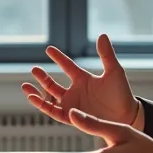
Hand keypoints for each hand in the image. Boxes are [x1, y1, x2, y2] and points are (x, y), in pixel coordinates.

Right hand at [22, 34, 142, 130]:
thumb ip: (106, 54)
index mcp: (84, 79)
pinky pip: (54, 112)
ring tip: (26, 87)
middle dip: (42, 78)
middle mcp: (76, 92)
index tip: (48, 49)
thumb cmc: (122, 94)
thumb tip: (102, 35)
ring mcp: (73, 105)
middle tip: (33, 69)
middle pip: (53, 84)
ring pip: (49, 99)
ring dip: (37, 94)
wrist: (127, 116)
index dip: (58, 58)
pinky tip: (36, 99)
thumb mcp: (114, 72)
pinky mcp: (72, 117)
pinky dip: (44, 106)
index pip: (67, 66)